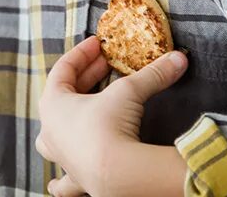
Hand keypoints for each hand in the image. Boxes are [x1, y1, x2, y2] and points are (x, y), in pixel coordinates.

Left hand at [36, 36, 187, 196]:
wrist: (116, 176)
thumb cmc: (110, 128)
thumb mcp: (128, 93)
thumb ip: (151, 74)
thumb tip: (176, 58)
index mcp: (52, 103)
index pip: (64, 68)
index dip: (82, 53)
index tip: (97, 44)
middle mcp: (50, 129)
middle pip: (65, 95)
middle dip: (86, 77)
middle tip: (105, 65)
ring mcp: (60, 154)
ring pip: (53, 134)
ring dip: (66, 120)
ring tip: (79, 108)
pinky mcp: (75, 176)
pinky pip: (63, 180)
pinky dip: (60, 182)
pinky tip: (54, 185)